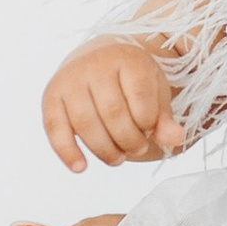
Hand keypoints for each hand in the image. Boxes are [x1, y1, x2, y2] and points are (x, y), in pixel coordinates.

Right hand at [43, 38, 183, 172]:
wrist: (97, 62)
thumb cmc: (132, 83)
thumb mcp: (155, 94)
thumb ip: (165, 118)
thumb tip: (175, 138)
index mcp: (127, 58)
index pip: (141, 98)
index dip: (148, 123)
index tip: (150, 130)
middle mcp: (95, 64)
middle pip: (113, 114)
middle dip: (129, 141)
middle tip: (137, 149)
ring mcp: (70, 79)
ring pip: (86, 123)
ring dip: (105, 150)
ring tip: (118, 158)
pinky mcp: (51, 96)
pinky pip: (55, 128)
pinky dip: (67, 151)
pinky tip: (81, 167)